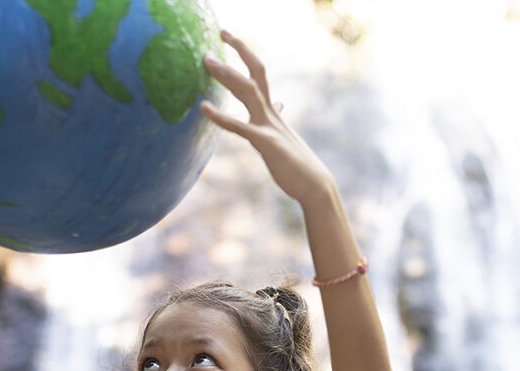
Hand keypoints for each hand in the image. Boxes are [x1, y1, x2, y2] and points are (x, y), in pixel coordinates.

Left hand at [201, 31, 335, 207]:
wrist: (315, 185)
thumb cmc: (298, 164)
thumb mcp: (284, 135)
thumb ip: (277, 118)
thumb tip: (279, 103)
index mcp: (273, 112)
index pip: (258, 75)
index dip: (244, 55)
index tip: (229, 39)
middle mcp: (271, 113)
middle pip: (253, 75)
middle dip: (235, 54)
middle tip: (217, 36)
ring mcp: (269, 126)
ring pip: (248, 91)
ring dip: (227, 75)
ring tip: (207, 61)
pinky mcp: (266, 143)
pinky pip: (240, 127)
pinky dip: (221, 117)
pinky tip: (204, 108)